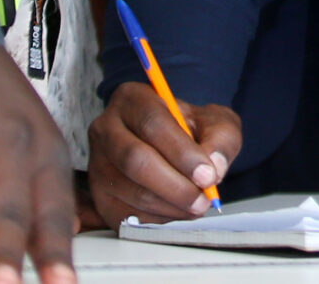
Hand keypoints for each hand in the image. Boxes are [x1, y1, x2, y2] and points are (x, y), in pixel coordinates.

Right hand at [87, 80, 245, 225]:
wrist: (173, 145)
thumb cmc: (190, 130)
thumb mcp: (215, 122)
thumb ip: (220, 139)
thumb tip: (214, 166)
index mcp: (132, 99)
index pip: (152, 123)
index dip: (181, 153)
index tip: (207, 175)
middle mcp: (106, 128)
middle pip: (134, 160)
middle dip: (175, 186)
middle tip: (203, 199)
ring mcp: (97, 163)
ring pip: (131, 191)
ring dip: (170, 206)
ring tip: (196, 206)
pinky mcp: (98, 195)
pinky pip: (126, 214)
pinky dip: (157, 220)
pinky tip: (177, 212)